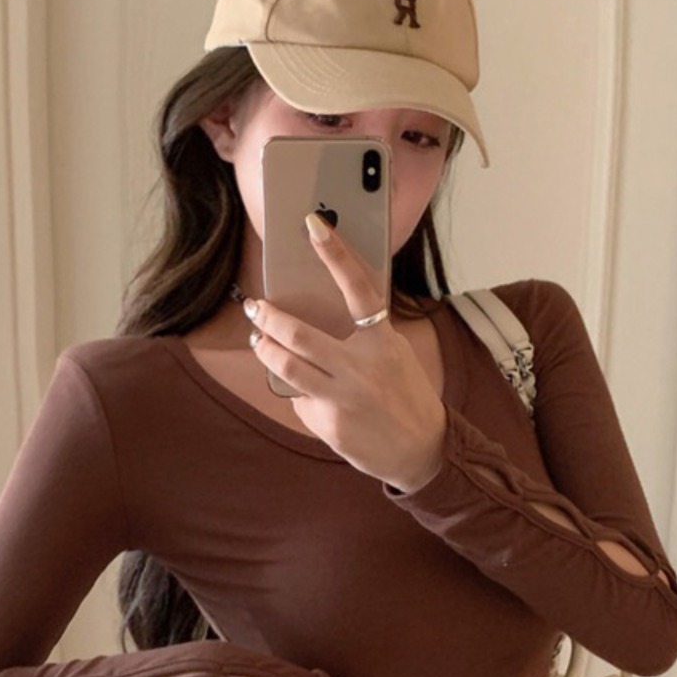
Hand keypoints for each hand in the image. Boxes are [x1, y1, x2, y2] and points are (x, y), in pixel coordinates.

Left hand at [244, 215, 446, 491]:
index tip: (314, 225)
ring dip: (265, 350)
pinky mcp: (330, 425)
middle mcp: (362, 368)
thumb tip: (319, 318)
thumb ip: (364, 336)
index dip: (336, 254)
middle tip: (255, 307)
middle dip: (268, 318)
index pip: (358, 288)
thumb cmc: (406, 395)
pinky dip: (298, 392)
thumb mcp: (395, 355)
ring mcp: (343, 398)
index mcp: (384, 343)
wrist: (422, 450)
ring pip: (287, 367)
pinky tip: (305, 392)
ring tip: (258, 341)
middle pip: (300, 334)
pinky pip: (301, 400)